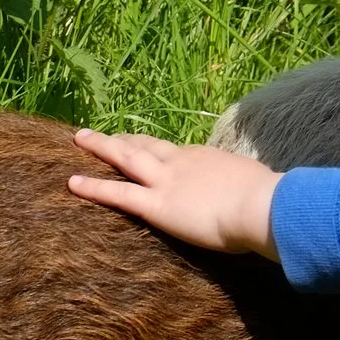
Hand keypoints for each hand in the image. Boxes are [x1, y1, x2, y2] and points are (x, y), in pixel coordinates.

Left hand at [68, 131, 281, 260]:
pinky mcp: (156, 205)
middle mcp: (181, 162)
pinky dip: (93, 187)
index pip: (173, 152)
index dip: (154, 148)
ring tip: (79, 139)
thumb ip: (242, 185)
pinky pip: (118, 194)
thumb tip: (251, 191)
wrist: (262, 206)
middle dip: (122, 139)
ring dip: (101, 147)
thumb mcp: (254, 183)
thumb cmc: (267, 199)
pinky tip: (72, 182)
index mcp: (205, 158)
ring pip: (125, 159)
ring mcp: (166, 181)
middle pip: (145, 146)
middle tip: (100, 133)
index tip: (141, 144)